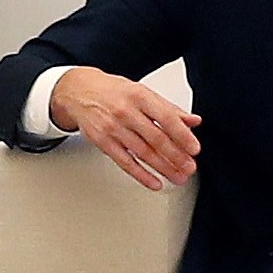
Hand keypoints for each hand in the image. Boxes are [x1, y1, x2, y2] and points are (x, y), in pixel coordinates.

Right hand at [53, 66, 204, 190]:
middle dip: (175, 156)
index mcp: (139, 96)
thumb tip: (193, 121)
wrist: (77, 91)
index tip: (194, 148)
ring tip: (177, 177)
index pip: (166, 118)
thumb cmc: (112, 91)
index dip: (182, 135)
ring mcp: (113, 128)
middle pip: (155, 138)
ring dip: (163, 168)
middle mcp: (126, 112)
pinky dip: (141, 175)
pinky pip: (125, 162)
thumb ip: (169, 108)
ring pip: (142, 153)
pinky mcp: (103, 142)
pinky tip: (154, 182)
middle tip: (189, 167)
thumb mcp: (142, 92)